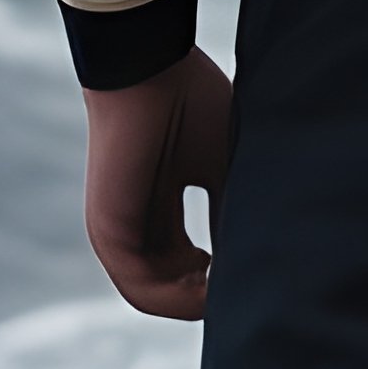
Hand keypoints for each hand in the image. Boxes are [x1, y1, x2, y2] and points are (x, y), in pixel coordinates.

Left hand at [81, 45, 232, 318]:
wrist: (150, 67)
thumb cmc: (190, 101)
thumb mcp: (223, 164)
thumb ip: (231, 210)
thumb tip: (258, 253)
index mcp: (159, 205)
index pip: (188, 259)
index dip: (223, 274)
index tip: (257, 270)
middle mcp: (137, 223)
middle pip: (174, 281)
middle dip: (212, 292)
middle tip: (250, 286)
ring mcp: (119, 231)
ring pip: (158, 293)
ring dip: (198, 301)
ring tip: (236, 291)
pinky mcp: (109, 233)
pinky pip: (140, 288)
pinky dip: (178, 298)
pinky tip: (212, 288)